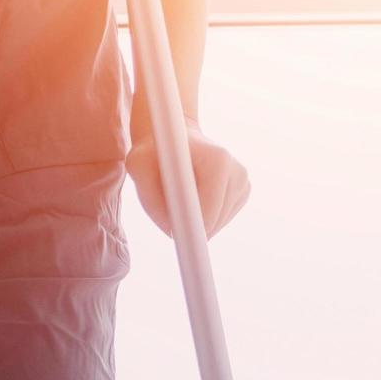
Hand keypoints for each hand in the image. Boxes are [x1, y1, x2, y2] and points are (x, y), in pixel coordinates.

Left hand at [126, 120, 251, 236]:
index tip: (181, 244)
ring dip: (194, 220)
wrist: (173, 135)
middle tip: (168, 214)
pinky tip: (192, 196)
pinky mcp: (242, 191)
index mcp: (218, 161)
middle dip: (190, 225)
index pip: (210, 209)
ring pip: (217, 225)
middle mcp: (237, 171)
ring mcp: (243, 182)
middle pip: (215, 222)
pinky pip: (220, 220)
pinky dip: (203, 217)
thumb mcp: (138, 167)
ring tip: (178, 196)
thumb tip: (173, 232)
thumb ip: (151, 199)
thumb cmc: (153, 151)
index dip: (193, 229)